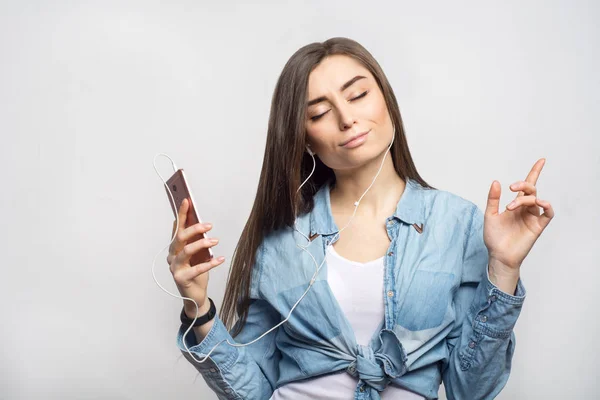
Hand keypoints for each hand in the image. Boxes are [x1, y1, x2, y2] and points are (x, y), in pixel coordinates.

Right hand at [167, 198, 225, 316]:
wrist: (195, 296)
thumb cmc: (196, 272)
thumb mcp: (197, 254)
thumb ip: (195, 240)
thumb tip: (199, 223)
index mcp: (175, 248)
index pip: (177, 228)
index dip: (182, 214)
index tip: (187, 200)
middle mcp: (172, 256)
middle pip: (180, 238)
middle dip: (194, 229)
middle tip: (209, 225)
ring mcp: (175, 268)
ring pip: (186, 251)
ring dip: (202, 244)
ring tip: (215, 241)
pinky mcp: (182, 279)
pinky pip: (197, 269)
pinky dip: (210, 263)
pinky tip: (221, 259)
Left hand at [483, 158, 554, 272]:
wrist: (498, 255)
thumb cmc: (494, 237)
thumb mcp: (490, 215)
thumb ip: (493, 199)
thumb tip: (496, 181)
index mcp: (515, 205)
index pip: (526, 186)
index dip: (534, 172)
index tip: (541, 160)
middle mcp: (525, 209)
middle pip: (531, 190)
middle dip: (523, 185)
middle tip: (512, 187)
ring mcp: (532, 217)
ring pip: (535, 200)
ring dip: (524, 199)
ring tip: (510, 207)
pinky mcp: (538, 227)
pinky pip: (548, 214)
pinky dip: (546, 206)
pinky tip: (539, 203)